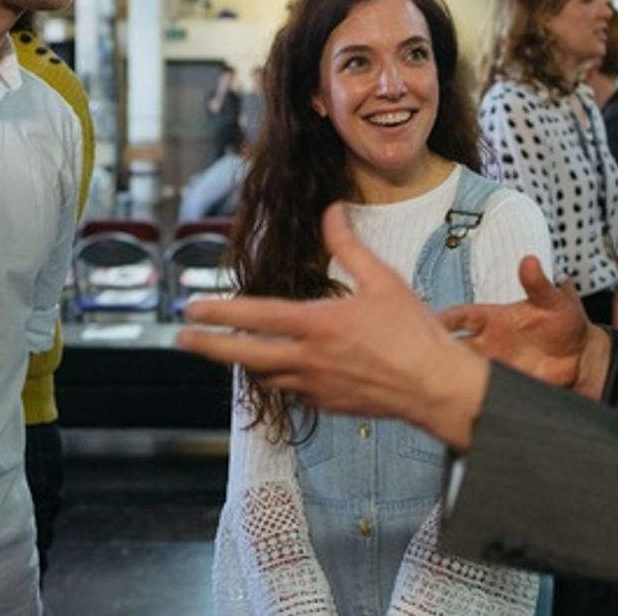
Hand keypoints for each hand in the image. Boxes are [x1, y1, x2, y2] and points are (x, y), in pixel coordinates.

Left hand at [177, 205, 489, 450]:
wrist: (435, 387)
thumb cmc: (414, 334)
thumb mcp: (383, 281)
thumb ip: (349, 247)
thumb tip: (332, 212)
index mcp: (319, 324)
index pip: (255, 317)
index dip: (219, 312)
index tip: (192, 309)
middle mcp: (309, 359)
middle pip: (244, 355)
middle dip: (208, 347)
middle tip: (182, 340)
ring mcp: (315, 386)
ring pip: (263, 376)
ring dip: (241, 362)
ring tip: (224, 351)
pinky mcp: (327, 404)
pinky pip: (290, 391)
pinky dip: (276, 378)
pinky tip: (277, 370)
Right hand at [440, 256, 612, 399]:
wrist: (583, 358)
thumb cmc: (565, 323)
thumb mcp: (555, 301)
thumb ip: (539, 284)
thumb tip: (530, 262)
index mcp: (492, 319)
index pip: (460, 317)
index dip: (444, 320)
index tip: (430, 323)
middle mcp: (487, 343)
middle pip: (453, 348)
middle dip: (439, 352)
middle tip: (426, 358)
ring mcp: (494, 366)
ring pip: (464, 373)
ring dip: (455, 378)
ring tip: (443, 384)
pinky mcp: (504, 387)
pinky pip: (482, 392)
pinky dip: (473, 397)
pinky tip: (468, 402)